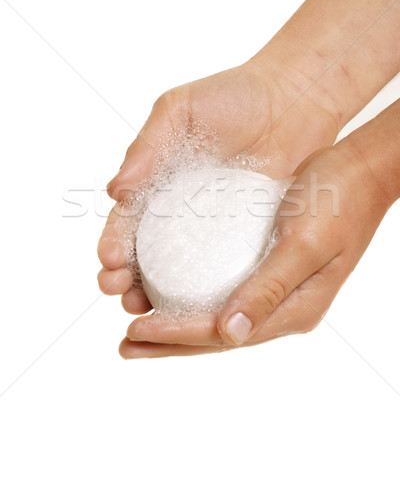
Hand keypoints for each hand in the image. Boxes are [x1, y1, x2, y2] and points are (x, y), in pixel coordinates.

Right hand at [98, 56, 341, 312]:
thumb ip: (147, 146)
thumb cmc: (234, 96)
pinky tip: (200, 307)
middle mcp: (182, 210)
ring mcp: (215, 226)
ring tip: (145, 309)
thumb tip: (115, 192)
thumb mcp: (180, 110)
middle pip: (147, 253)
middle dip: (126, 278)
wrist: (295, 98)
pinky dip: (209, 289)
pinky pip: (226, 266)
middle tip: (119, 293)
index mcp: (158, 181)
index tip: (109, 262)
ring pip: (181, 270)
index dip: (114, 242)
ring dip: (158, 293)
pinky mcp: (248, 234)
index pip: (127, 220)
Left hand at [120, 137, 390, 357]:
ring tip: (138, 328)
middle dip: (170, 342)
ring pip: (218, 317)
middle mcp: (283, 307)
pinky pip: (224, 292)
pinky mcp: (268, 269)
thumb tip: (228, 334)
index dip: (177, 334)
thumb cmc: (338, 202)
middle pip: (217, 335)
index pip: (224, 332)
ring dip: (177, 325)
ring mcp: (276, 289)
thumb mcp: (304, 244)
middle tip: (125, 345)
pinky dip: (193, 299)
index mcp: (295, 309)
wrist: (360, 172)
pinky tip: (169, 294)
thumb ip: (269, 290)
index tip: (136, 329)